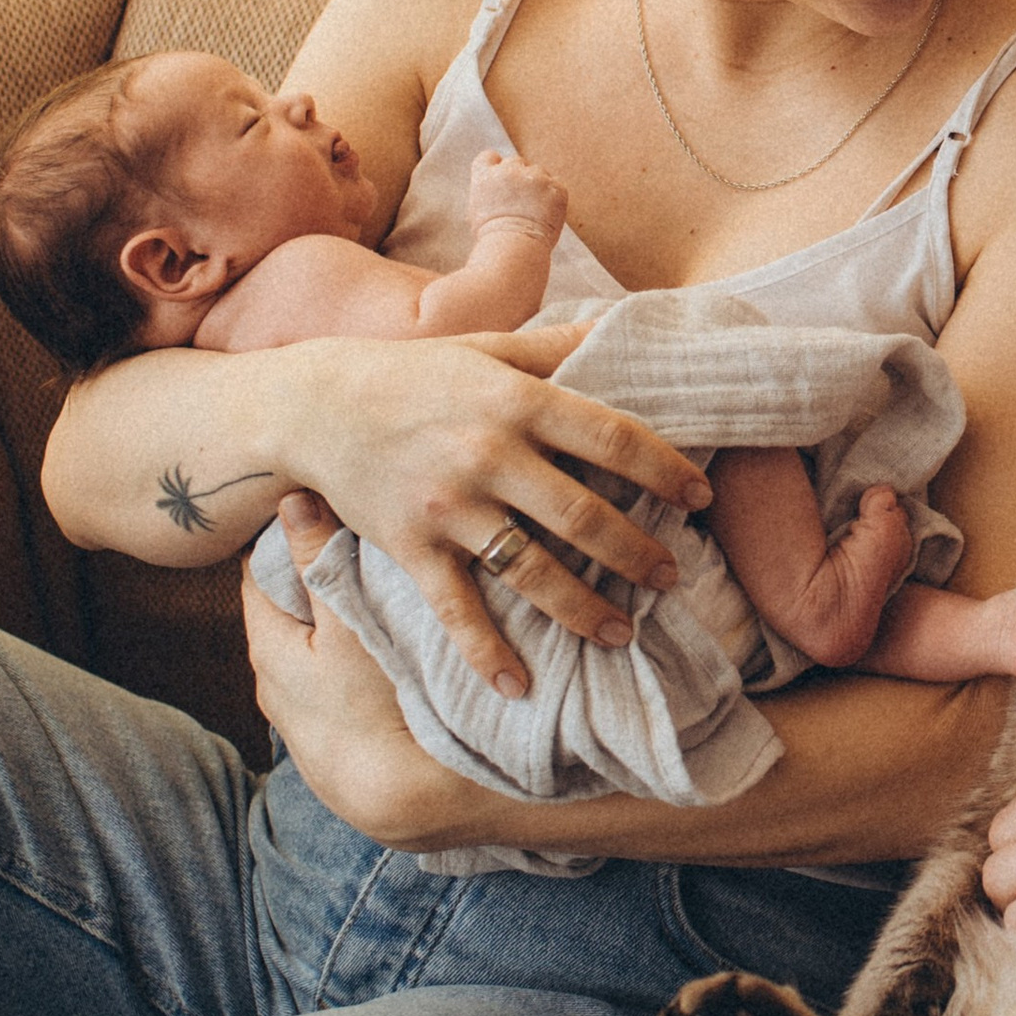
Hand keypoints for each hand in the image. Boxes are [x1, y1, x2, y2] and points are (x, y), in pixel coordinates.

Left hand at [242, 531, 475, 849]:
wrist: (404, 801)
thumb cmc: (369, 706)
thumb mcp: (345, 624)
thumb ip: (319, 563)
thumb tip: (292, 499)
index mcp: (266, 648)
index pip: (257, 571)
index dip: (282, 535)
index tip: (318, 504)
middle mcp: (274, 684)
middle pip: (286, 609)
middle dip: (312, 573)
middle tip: (354, 533)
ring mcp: (304, 714)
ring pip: (313, 646)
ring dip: (334, 616)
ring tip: (375, 583)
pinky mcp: (334, 736)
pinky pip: (335, 678)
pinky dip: (350, 653)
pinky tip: (384, 644)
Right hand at [271, 328, 709, 697]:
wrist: (314, 405)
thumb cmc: (415, 374)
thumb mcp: (489, 347)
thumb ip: (558, 346)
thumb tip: (626, 329)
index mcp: (517, 401)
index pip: (612, 438)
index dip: (665, 470)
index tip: (701, 499)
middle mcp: (488, 455)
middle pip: (583, 516)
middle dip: (637, 553)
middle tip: (672, 576)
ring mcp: (448, 507)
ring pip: (531, 571)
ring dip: (583, 608)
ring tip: (623, 631)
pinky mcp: (411, 548)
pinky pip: (456, 610)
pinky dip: (486, 653)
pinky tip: (519, 687)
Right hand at [468, 147, 569, 240]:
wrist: (513, 248)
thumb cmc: (493, 240)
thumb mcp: (477, 213)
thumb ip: (487, 194)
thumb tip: (496, 191)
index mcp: (485, 176)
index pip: (489, 157)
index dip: (496, 167)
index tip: (502, 180)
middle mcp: (508, 171)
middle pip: (516, 162)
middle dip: (519, 178)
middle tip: (522, 201)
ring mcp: (534, 177)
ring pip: (539, 172)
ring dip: (538, 186)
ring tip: (534, 212)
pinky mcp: (555, 187)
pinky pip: (556, 186)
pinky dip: (554, 198)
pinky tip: (547, 215)